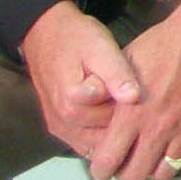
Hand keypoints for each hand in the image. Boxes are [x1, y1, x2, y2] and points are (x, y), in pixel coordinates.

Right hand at [20, 1, 141, 168]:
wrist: (46, 36)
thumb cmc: (77, 39)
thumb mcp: (102, 48)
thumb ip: (117, 74)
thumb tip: (134, 97)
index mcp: (73, 101)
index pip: (117, 116)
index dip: (132, 102)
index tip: (133, 84)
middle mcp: (63, 121)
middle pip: (107, 133)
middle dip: (123, 119)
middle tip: (131, 93)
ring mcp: (60, 128)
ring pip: (97, 143)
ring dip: (113, 129)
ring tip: (122, 101)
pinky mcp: (60, 129)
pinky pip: (86, 143)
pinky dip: (101, 135)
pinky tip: (112, 114)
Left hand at [97, 0, 180, 179]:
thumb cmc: (166, 42)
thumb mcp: (125, 62)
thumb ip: (109, 93)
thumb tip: (93, 112)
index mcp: (132, 112)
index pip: (108, 162)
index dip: (101, 168)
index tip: (103, 164)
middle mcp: (159, 127)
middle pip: (135, 174)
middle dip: (126, 171)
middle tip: (127, 160)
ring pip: (164, 173)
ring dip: (154, 167)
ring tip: (152, 154)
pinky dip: (179, 159)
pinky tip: (175, 144)